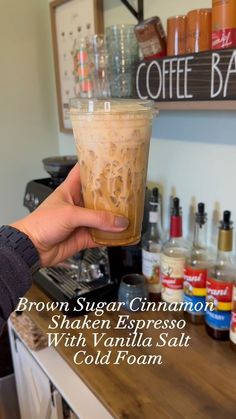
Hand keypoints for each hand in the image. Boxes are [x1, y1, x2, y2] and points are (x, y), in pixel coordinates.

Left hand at [11, 164, 128, 266]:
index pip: (84, 172)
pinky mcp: (84, 237)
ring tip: (131, 214)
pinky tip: (123, 235)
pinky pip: (102, 236)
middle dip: (113, 195)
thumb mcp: (70, 214)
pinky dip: (113, 237)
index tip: (111, 161)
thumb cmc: (41, 224)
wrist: (32, 248)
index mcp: (70, 190)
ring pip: (103, 218)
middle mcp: (78, 204)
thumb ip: (96, 218)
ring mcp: (82, 221)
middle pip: (99, 196)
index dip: (96, 165)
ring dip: (115, 218)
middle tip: (129, 191)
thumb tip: (119, 222)